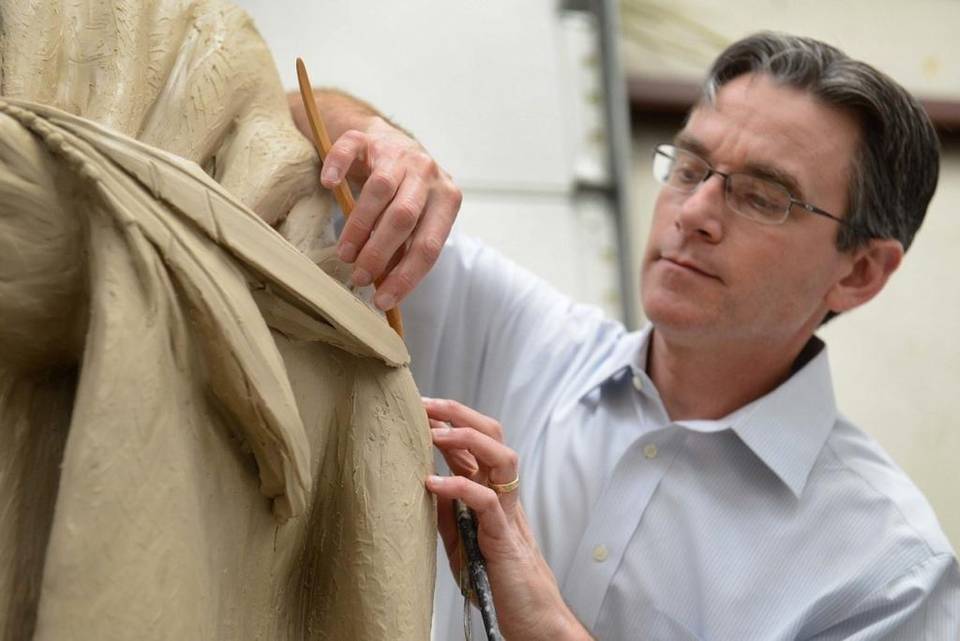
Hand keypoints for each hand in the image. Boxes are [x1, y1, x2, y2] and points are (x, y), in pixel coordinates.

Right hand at [321, 118, 460, 309]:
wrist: (387, 142)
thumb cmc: (404, 193)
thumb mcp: (416, 220)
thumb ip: (406, 248)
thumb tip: (388, 290)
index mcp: (446, 198)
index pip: (430, 245)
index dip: (406, 276)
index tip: (383, 301)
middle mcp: (427, 172)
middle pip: (404, 217)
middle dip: (380, 253)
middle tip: (360, 277)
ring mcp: (398, 151)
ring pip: (379, 189)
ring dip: (359, 226)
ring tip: (345, 254)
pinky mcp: (368, 137)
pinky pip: (350, 150)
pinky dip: (337, 168)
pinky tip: (328, 186)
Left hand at [422, 398, 593, 640]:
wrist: (531, 619)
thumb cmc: (497, 580)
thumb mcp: (461, 537)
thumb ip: (447, 507)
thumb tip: (423, 476)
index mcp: (491, 492)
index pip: (473, 442)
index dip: (448, 419)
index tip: (418, 406)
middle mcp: (503, 495)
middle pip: (493, 434)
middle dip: (459, 413)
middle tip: (424, 404)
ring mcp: (507, 513)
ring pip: (502, 457)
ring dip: (467, 438)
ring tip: (433, 434)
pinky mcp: (505, 538)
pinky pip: (488, 501)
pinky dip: (460, 486)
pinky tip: (433, 481)